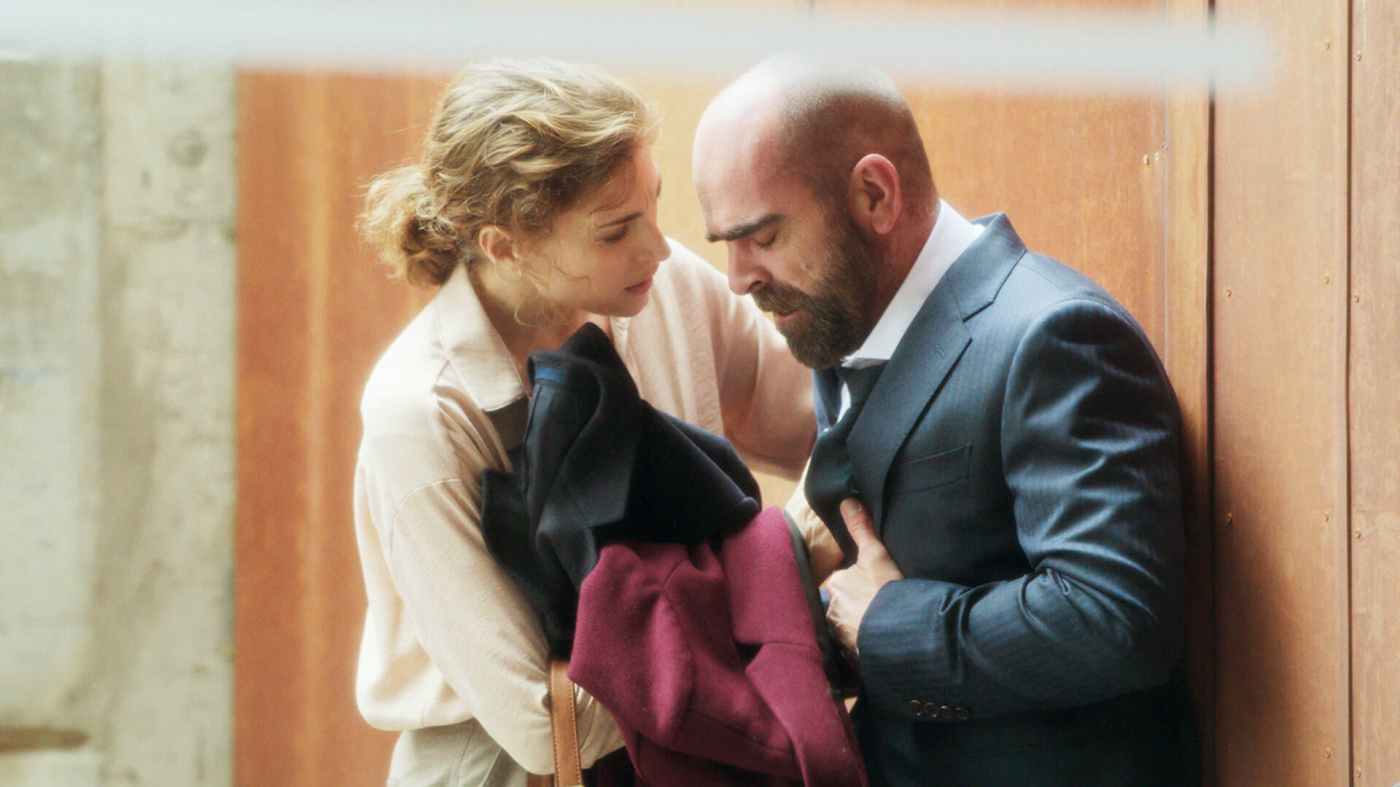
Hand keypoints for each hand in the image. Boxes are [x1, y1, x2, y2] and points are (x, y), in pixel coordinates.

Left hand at [823, 498, 903, 657]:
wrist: (897, 631)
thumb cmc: (884, 588)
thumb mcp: (876, 553)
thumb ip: (861, 528)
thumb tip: (846, 501)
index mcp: (835, 584)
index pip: (842, 581)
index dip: (857, 583)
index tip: (873, 588)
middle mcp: (832, 609)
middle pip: (843, 604)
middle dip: (855, 607)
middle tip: (877, 607)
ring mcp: (841, 634)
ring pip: (848, 626)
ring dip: (859, 626)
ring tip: (880, 626)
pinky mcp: (852, 654)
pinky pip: (856, 646)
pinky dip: (865, 644)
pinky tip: (879, 643)